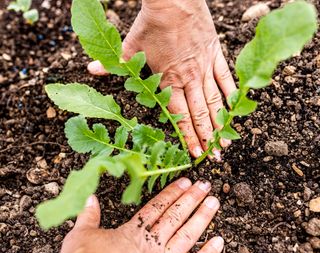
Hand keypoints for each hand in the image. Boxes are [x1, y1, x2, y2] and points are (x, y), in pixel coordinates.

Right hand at [59, 178, 222, 252]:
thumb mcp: (80, 236)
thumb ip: (88, 216)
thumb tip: (89, 197)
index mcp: (133, 232)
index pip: (157, 207)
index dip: (172, 192)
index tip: (185, 181)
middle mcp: (151, 244)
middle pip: (175, 216)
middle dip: (191, 199)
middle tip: (205, 185)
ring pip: (187, 235)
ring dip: (202, 218)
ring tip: (214, 203)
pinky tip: (219, 242)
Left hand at [88, 0, 236, 159]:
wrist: (175, 0)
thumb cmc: (153, 24)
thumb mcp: (130, 45)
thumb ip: (115, 64)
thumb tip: (91, 69)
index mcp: (168, 81)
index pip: (179, 116)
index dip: (187, 137)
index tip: (195, 153)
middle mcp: (188, 79)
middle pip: (199, 114)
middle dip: (207, 138)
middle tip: (214, 157)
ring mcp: (204, 68)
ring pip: (214, 101)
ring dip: (220, 122)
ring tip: (226, 141)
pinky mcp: (215, 55)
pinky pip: (226, 78)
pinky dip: (231, 94)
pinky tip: (236, 109)